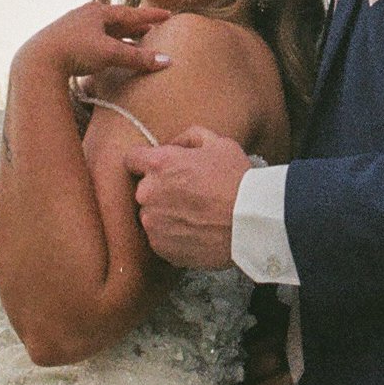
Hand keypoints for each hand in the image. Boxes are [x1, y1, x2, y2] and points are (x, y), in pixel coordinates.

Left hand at [21, 0, 173, 86]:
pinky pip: (94, 41)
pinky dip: (107, 46)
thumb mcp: (109, 53)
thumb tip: (167, 61)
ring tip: (136, 41)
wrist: (38, 59)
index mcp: (98, 12)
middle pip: (118, 20)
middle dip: (136, 25)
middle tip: (153, 29)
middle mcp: (87, 16)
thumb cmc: (74, 50)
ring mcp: (76, 28)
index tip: (168, 14)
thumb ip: (137, 58)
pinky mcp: (67, 42)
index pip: (132, 13)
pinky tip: (109, 53)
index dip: (151, 16)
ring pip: (105, 31)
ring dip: (122, 37)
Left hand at [131, 126, 252, 268]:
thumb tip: (173, 144)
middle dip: (160, 190)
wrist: (252, 222)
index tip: (157, 169)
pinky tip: (196, 231)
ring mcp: (153, 223)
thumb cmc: (237, 180)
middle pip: (143, 190)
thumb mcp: (219, 143)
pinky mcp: (161, 247)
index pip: (131, 159)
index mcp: (159, 164)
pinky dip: (174, 236)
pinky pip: (160, 238)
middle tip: (187, 195)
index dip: (144, 163)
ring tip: (194, 216)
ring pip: (151, 215)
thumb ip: (190, 137)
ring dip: (166, 215)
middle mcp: (148, 193)